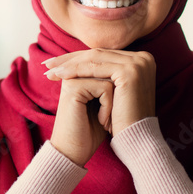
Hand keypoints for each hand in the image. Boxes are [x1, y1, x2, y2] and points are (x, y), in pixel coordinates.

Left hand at [44, 49, 155, 165]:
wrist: (136, 138)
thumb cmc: (123, 120)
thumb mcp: (116, 91)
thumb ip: (106, 74)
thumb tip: (81, 61)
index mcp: (142, 60)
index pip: (104, 55)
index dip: (80, 58)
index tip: (58, 63)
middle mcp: (144, 58)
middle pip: (99, 54)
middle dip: (71, 59)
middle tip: (48, 64)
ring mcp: (138, 63)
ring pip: (95, 59)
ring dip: (70, 64)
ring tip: (51, 71)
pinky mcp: (129, 72)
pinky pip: (95, 68)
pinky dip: (76, 70)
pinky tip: (61, 75)